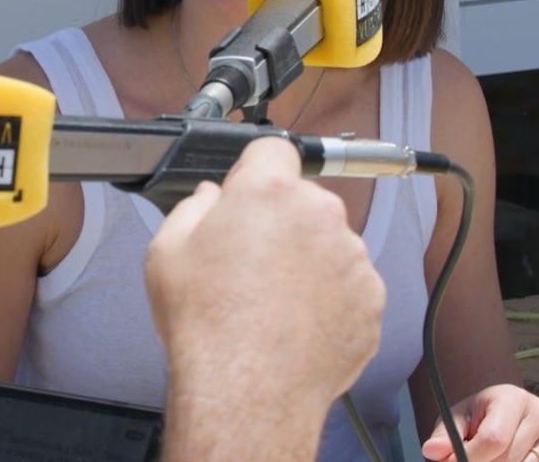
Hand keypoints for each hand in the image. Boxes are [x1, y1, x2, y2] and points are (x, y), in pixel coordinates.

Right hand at [145, 137, 385, 409]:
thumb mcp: (167, 252)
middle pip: (304, 200)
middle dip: (281, 221)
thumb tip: (210, 198)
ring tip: (272, 301)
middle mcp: (320, 216)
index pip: (274, 148)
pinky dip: (329, 299)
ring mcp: (353, 259)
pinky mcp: (370, 300)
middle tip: (249, 259)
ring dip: (308, 261)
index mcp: (270, 193)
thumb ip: (193, 208)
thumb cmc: (208, 324)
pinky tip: (295, 323)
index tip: (246, 192)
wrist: (248, 391)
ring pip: (329, 244)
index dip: (256, 169)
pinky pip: (349, 286)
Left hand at [422, 384, 538, 461]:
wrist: (503, 414)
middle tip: (470, 461)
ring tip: (490, 457)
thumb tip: (432, 451)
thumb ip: (444, 436)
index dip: (471, 458)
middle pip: (510, 459)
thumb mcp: (456, 420)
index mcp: (513, 398)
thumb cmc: (479, 417)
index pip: (495, 439)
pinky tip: (512, 459)